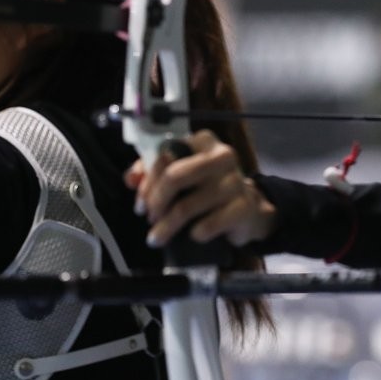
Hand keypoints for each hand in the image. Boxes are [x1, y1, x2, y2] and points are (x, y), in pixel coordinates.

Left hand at [124, 130, 275, 247]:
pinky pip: (208, 225)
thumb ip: (153, 173)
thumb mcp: (181, 176)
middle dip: (155, 202)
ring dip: (166, 227)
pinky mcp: (244, 206)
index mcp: (203, 142)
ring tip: (157, 238)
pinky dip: (195, 234)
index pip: (165, 156)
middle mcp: (222, 155)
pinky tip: (193, 236)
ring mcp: (235, 181)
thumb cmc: (208, 190)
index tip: (140, 204)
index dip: (147, 182)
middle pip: (175, 177)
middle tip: (149, 219)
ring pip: (187, 206)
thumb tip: (132, 179)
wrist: (248, 210)